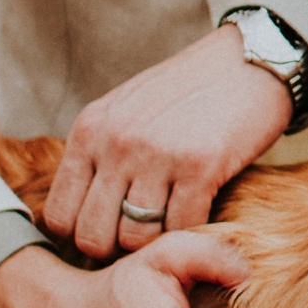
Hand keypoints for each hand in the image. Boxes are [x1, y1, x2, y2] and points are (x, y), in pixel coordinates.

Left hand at [44, 26, 292, 262]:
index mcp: (90, 129)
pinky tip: (201, 211)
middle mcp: (116, 142)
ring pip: (135, 239)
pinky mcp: (200, 165)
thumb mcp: (124, 110)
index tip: (109, 232)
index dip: (82, 235)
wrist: (249, 60)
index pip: (59, 215)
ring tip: (172, 223)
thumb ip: (98, 151)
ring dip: (156, 242)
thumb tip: (80, 210)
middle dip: (116, 247)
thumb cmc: (188, 90)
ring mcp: (156, 154)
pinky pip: (181, 227)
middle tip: (142, 236)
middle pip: (93, 236)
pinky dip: (191, 230)